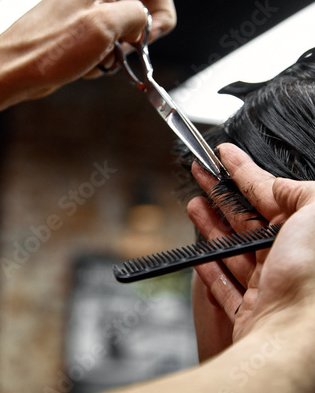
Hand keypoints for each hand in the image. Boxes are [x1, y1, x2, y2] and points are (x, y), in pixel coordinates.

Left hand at [0, 0, 177, 116]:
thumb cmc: (50, 45)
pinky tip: (99, 62)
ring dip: (134, 41)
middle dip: (154, 17)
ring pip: (138, 17)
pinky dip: (117, 53)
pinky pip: (121, 37)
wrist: (21, 69)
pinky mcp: (94, 29)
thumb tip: (146, 23)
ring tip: (113, 53)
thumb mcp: (104, 26)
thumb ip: (139, 16)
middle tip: (142, 38)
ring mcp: (99, 7)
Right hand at [188, 143, 314, 357]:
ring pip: (233, 248)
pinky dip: (209, 265)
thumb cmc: (312, 282)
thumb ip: (301, 192)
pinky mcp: (251, 310)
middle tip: (201, 174)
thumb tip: (282, 186)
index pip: (269, 194)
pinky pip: (225, 284)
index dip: (243, 171)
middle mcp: (290, 260)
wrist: (294, 342)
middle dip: (222, 193)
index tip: (224, 155)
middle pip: (246, 219)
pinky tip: (198, 249)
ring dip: (211, 224)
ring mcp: (269, 286)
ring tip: (193, 203)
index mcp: (305, 236)